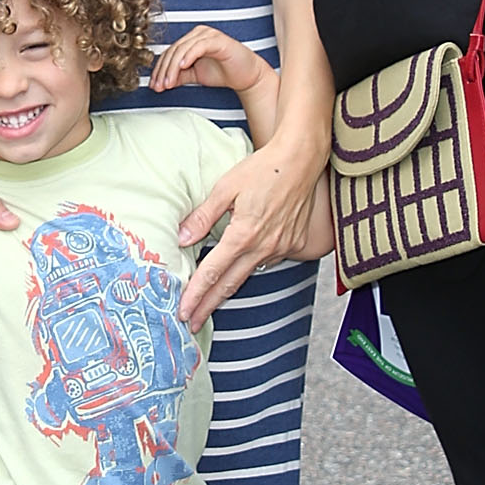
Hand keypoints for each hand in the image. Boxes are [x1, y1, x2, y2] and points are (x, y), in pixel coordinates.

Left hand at [149, 25, 268, 99]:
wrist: (247, 76)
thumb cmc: (224, 72)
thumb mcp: (195, 75)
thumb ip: (179, 75)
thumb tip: (161, 82)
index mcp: (191, 40)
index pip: (169, 53)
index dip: (159, 70)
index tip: (154, 86)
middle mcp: (198, 33)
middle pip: (173, 51)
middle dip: (164, 71)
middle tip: (159, 87)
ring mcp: (208, 35)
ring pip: (183, 49)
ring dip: (173, 67)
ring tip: (168, 83)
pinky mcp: (218, 40)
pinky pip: (198, 46)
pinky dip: (188, 57)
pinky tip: (182, 68)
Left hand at [177, 125, 328, 330]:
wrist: (302, 160)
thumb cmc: (263, 169)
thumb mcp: (225, 188)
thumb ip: (203, 216)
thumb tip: (182, 238)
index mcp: (243, 234)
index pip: (212, 273)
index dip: (195, 295)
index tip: (183, 312)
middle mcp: (263, 247)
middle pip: (229, 285)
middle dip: (208, 306)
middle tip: (191, 323)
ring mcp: (281, 248)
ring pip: (249, 274)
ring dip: (228, 291)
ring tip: (210, 304)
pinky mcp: (294, 244)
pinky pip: (269, 261)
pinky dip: (252, 267)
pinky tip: (241, 269)